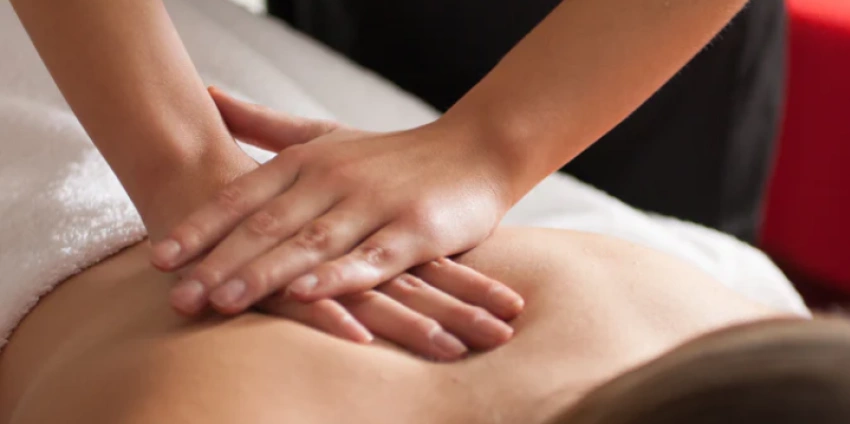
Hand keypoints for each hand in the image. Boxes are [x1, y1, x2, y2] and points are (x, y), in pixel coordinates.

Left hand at [154, 144, 514, 359]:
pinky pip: (370, 258)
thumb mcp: (326, 135)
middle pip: (268, 225)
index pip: (244, 195)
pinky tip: (305, 294)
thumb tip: (207, 96)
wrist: (475, 151)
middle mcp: (336, 179)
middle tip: (178, 298)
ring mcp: (375, 205)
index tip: (159, 258)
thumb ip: (264, 124)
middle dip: (220, 262)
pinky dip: (337, 277)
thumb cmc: (393, 153)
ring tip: (223, 302)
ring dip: (265, 273)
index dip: (201, 227)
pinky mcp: (414, 230)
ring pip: (311, 244)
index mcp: (309, 160)